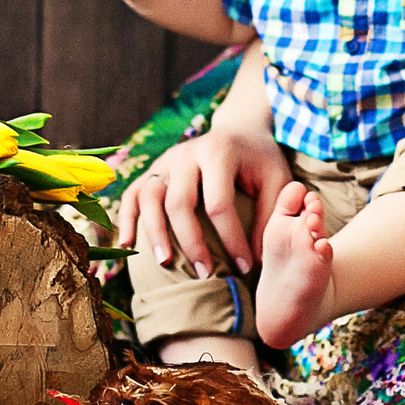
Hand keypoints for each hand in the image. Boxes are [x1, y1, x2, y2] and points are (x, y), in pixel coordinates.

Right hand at [112, 120, 291, 277]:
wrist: (239, 130)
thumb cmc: (261, 160)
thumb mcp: (277, 179)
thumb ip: (270, 214)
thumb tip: (258, 259)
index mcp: (219, 152)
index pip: (219, 204)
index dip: (232, 239)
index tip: (245, 267)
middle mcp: (186, 153)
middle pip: (179, 202)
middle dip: (191, 243)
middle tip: (206, 275)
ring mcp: (165, 160)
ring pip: (149, 197)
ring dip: (154, 233)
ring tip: (165, 264)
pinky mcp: (153, 169)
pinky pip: (132, 194)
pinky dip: (127, 218)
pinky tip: (128, 245)